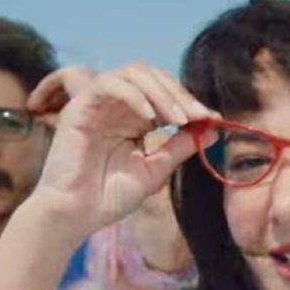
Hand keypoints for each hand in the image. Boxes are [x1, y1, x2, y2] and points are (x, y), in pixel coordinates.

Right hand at [26, 61, 217, 241]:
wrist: (76, 216)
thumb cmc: (108, 196)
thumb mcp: (155, 170)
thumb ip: (180, 147)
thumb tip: (213, 130)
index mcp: (134, 118)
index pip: (165, 92)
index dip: (189, 101)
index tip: (213, 119)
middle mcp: (116, 106)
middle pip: (152, 76)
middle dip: (180, 93)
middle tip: (199, 116)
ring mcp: (97, 104)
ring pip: (133, 73)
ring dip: (161, 91)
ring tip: (178, 118)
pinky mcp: (79, 107)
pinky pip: (109, 85)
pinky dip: (134, 95)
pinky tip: (151, 118)